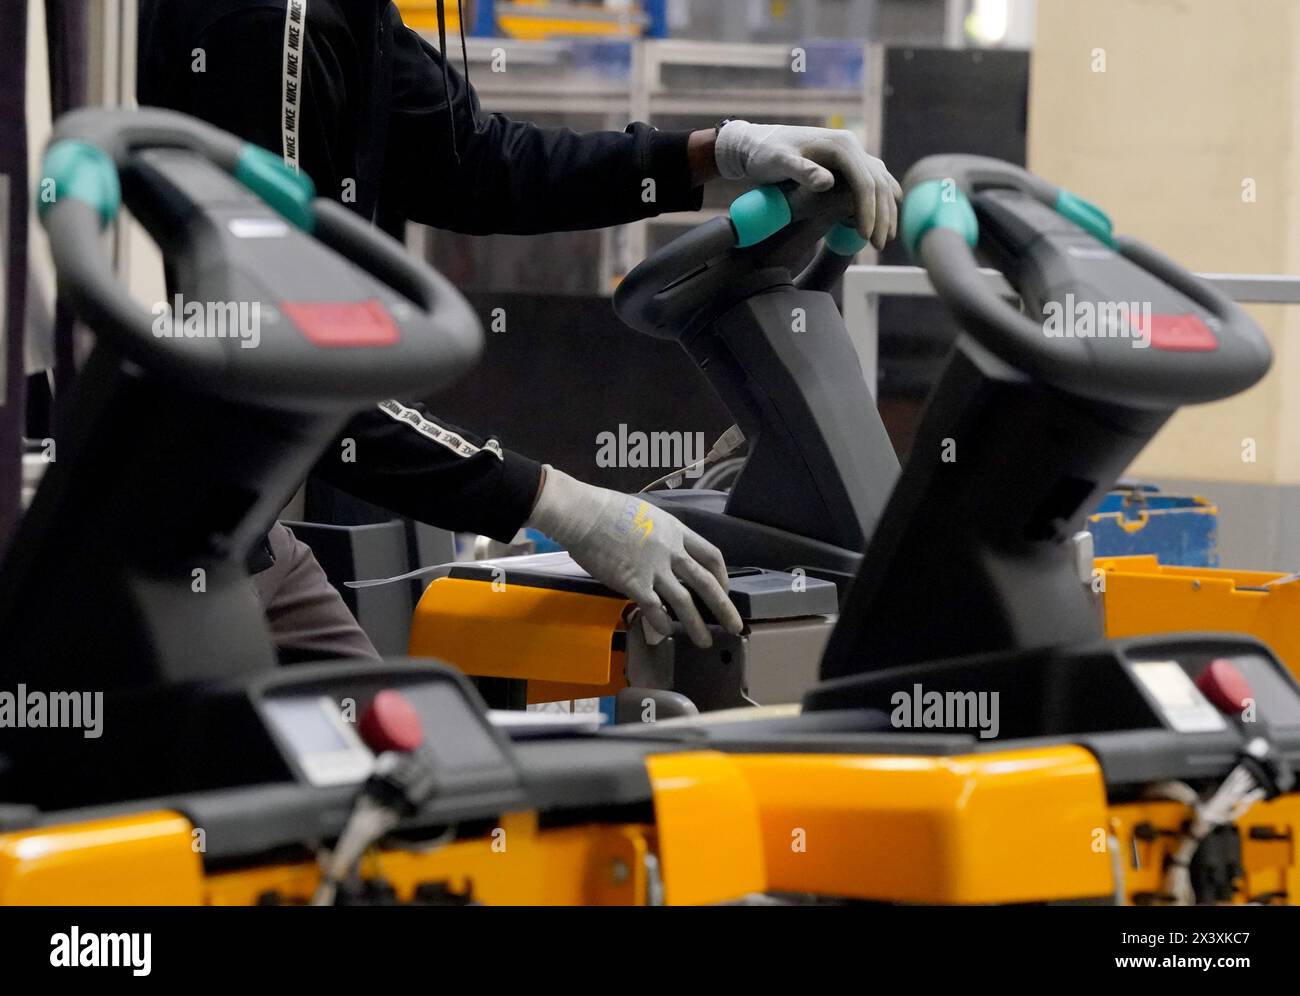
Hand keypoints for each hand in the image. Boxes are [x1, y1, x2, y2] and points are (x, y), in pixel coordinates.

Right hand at [526, 467, 743, 647]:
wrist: (584, 515)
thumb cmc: (607, 509)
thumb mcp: (646, 514)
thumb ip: (658, 534)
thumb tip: (659, 548)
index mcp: (676, 531)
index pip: (711, 555)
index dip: (722, 575)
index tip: (724, 588)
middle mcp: (671, 551)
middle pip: (707, 582)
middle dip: (724, 607)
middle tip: (735, 626)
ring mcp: (654, 569)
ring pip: (685, 602)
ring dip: (697, 625)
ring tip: (705, 642)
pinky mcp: (634, 583)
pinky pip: (654, 609)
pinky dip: (662, 624)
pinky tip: (665, 634)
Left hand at [714, 121, 901, 249]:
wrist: (758, 144)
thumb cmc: (766, 155)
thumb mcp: (779, 163)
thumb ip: (802, 171)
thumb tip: (827, 182)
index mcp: (841, 145)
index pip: (864, 183)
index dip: (867, 212)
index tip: (865, 237)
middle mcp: (851, 145)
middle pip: (877, 184)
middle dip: (881, 217)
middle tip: (879, 247)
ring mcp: (851, 152)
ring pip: (880, 182)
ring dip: (886, 210)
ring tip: (887, 238)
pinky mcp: (846, 161)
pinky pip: (874, 179)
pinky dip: (883, 198)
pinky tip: (889, 214)